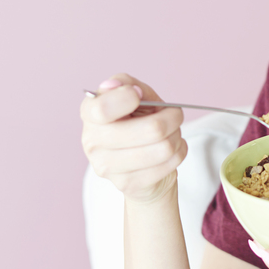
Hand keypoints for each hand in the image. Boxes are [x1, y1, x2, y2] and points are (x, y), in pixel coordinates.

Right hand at [80, 74, 186, 203]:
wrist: (140, 159)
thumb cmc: (137, 119)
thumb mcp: (135, 94)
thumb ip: (128, 84)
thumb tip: (124, 88)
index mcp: (89, 113)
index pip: (103, 109)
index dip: (126, 99)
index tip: (138, 95)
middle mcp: (91, 141)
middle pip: (152, 130)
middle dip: (172, 118)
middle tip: (174, 115)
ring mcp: (106, 166)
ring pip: (164, 148)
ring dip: (177, 136)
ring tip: (172, 133)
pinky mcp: (126, 184)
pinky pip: (169, 164)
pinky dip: (179, 152)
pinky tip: (171, 149)